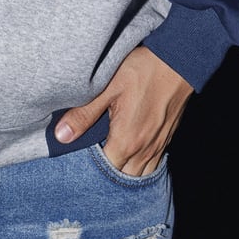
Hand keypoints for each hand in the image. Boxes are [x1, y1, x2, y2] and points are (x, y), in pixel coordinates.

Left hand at [54, 46, 192, 176]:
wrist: (177, 60)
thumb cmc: (141, 71)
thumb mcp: (107, 88)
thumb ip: (84, 114)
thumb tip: (62, 136)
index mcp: (127, 140)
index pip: (104, 171)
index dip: (89, 170)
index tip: (78, 161)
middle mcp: (145, 150)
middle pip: (122, 179)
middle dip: (106, 176)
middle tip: (90, 163)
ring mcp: (158, 145)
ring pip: (141, 176)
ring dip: (125, 173)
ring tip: (110, 162)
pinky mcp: (167, 138)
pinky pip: (154, 164)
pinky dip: (141, 166)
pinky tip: (130, 155)